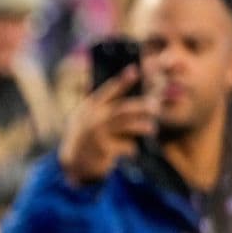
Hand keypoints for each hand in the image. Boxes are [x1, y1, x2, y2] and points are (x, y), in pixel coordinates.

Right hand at [57, 65, 156, 186]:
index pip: (109, 91)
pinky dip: (132, 148)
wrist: (75, 162)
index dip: (122, 81)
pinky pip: (126, 146)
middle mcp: (93, 119)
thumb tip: (116, 86)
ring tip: (151, 128)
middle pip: (124, 109)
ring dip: (143, 126)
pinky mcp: (104, 149)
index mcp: (90, 108)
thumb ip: (102, 105)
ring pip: (128, 126)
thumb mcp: (86, 118)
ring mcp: (98, 134)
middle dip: (142, 107)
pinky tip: (130, 150)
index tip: (135, 70)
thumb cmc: (86, 137)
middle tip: (156, 106)